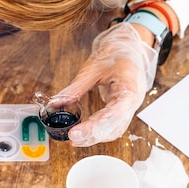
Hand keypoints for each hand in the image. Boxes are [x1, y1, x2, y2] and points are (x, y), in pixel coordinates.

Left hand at [57, 22, 157, 145]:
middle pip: (114, 126)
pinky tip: (85, 134)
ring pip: (114, 130)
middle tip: (72, 138)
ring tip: (75, 139)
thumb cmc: (115, 55)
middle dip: (93, 135)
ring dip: (95, 137)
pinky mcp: (123, 110)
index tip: (79, 132)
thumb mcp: (93, 68)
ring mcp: (129, 108)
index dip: (97, 125)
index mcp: (129, 88)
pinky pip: (113, 127)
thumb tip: (55, 103)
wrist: (129, 49)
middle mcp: (133, 102)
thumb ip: (76, 87)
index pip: (115, 113)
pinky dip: (99, 132)